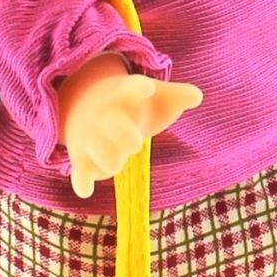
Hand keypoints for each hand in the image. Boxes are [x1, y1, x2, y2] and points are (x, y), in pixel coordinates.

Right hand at [56, 54, 203, 198]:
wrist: (86, 105)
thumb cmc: (132, 105)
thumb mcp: (156, 97)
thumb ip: (178, 95)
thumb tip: (197, 96)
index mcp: (125, 95)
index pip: (131, 89)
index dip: (139, 88)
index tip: (147, 86)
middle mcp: (105, 115)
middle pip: (120, 131)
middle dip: (130, 140)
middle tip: (134, 141)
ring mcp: (90, 136)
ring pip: (107, 159)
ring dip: (116, 163)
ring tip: (117, 155)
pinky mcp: (81, 157)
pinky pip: (80, 173)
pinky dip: (82, 182)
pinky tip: (86, 189)